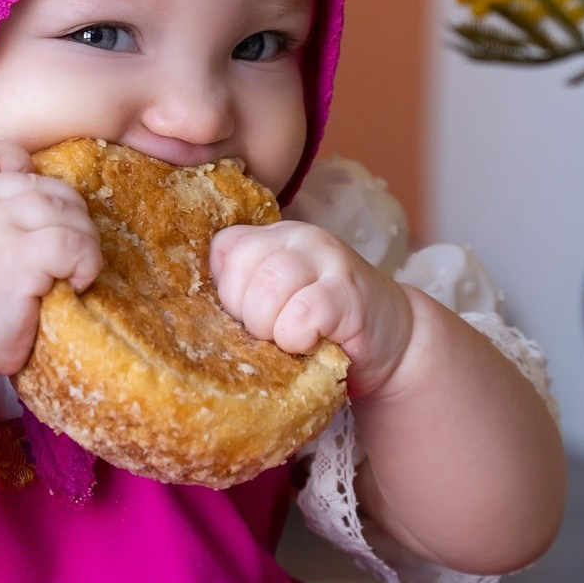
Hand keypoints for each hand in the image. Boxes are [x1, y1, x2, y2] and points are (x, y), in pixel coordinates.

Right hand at [0, 141, 101, 375]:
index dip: (25, 169)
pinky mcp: (21, 259)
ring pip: (64, 209)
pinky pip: (73, 243)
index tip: (37, 207)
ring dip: (82, 239)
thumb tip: (8, 216)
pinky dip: (87, 260)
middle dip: (66, 214)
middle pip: (42, 184)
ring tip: (75, 270)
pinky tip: (77, 283)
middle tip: (68, 251)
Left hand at [209, 221, 414, 392]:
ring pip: (269, 287)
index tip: (247, 317)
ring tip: (290, 341)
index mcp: (272, 239)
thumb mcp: (275, 304)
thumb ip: (242, 296)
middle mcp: (299, 238)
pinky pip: (303, 313)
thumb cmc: (321, 328)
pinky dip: (297, 338)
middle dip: (246, 315)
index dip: (227, 293)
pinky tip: (311, 344)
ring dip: (271, 329)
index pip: (224, 249)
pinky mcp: (349, 291)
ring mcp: (327, 259)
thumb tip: (191, 316)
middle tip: (271, 335)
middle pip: (241, 268)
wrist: (392, 341)